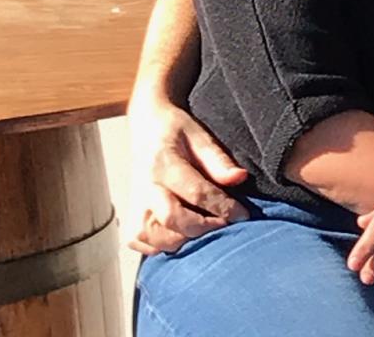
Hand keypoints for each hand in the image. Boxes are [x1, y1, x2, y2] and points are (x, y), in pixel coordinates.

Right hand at [125, 99, 248, 255]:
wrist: (146, 127)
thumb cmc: (175, 131)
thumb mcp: (199, 136)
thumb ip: (218, 160)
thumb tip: (240, 178)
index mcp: (162, 161)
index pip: (195, 192)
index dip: (223, 207)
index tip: (243, 215)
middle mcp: (145, 186)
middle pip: (173, 219)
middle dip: (204, 228)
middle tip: (225, 224)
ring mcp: (135, 207)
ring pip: (159, 239)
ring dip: (186, 240)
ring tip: (205, 229)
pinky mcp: (130, 222)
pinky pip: (147, 247)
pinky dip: (166, 247)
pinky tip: (182, 234)